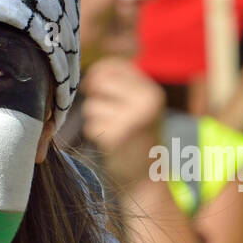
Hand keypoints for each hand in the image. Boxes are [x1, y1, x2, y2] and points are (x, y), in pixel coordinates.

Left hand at [80, 58, 165, 189]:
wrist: (147, 177)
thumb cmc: (139, 137)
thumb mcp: (141, 106)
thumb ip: (121, 86)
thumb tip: (91, 74)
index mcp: (151, 92)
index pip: (116, 66)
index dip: (98, 71)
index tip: (93, 83)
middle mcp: (144, 103)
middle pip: (99, 83)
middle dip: (94, 95)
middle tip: (102, 110)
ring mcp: (131, 120)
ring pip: (91, 106)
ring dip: (94, 118)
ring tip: (112, 128)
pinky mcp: (116, 138)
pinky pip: (90, 126)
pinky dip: (95, 133)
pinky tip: (109, 141)